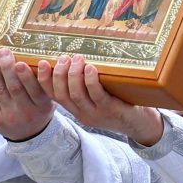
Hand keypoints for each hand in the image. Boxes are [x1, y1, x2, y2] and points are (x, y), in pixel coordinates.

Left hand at [0, 49, 56, 141]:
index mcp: (42, 106)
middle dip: (8, 68)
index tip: (23, 62)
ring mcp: (10, 115)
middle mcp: (26, 112)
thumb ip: (44, 85)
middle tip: (4, 51)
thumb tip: (39, 60)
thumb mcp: (49, 102)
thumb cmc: (39, 111)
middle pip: (15, 88)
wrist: (29, 136)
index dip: (28, 76)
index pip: (36, 90)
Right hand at [50, 55, 164, 147]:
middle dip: (59, 74)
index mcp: (76, 109)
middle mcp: (82, 113)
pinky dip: (91, 81)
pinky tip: (91, 69)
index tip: (41, 62)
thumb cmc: (119, 104)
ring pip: (76, 94)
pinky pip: (97, 96)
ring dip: (74, 74)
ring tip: (77, 59)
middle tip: (64, 58)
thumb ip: (86, 84)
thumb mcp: (98, 97)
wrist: (141, 125)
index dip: (43, 79)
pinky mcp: (111, 110)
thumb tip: (76, 57)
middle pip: (61, 94)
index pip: (53, 95)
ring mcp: (96, 114)